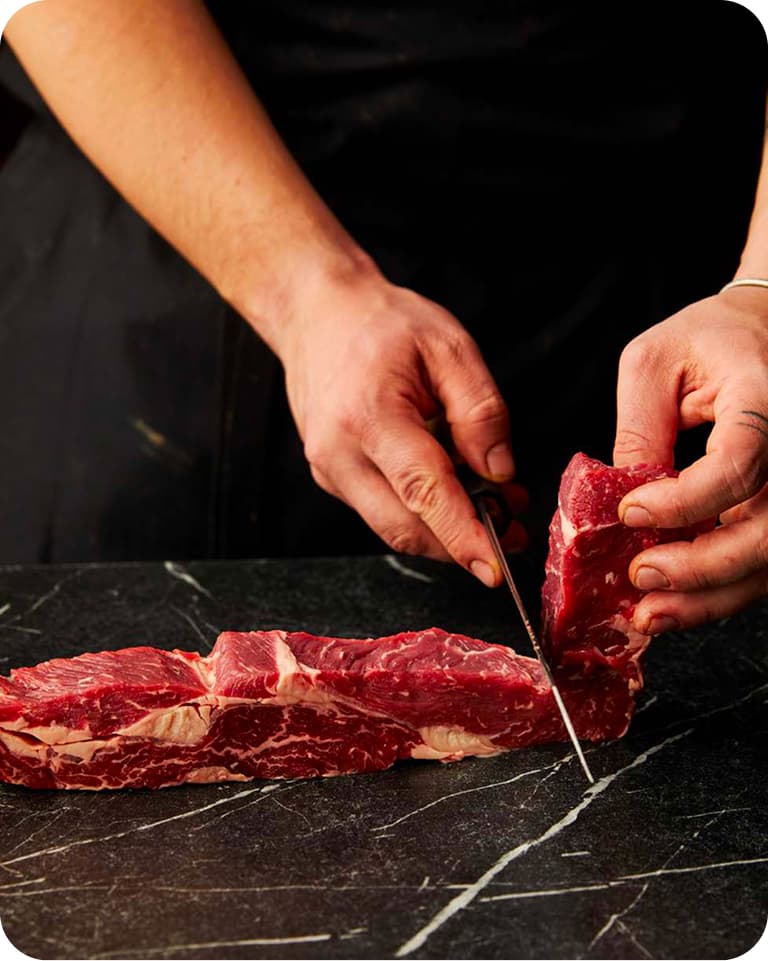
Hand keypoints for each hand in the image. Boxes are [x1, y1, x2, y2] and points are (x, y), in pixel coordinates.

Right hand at [275, 262, 526, 584]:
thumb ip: (480, 411)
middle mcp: (339, 453)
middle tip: (514, 531)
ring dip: (446, 531)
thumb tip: (500, 471)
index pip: (422, 492)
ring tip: (495, 506)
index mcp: (369, 416)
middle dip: (463, 542)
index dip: (462, 535)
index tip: (495, 568)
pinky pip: (382, 510)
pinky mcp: (331, 477)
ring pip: (393, 527)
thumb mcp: (449, 346)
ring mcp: (329, 471)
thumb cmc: (382, 322)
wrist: (316, 314)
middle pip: (406, 527)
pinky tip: (454, 489)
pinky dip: (422, 512)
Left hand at [613, 286, 767, 632]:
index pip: (739, 463)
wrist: (762, 333)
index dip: (684, 500)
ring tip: (651, 613)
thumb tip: (617, 501)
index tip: (630, 511)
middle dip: (700, 567)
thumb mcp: (653, 363)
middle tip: (640, 576)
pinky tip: (677, 604)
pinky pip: (763, 565)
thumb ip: (638, 429)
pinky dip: (720, 592)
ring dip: (710, 597)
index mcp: (766, 397)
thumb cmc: (707, 340)